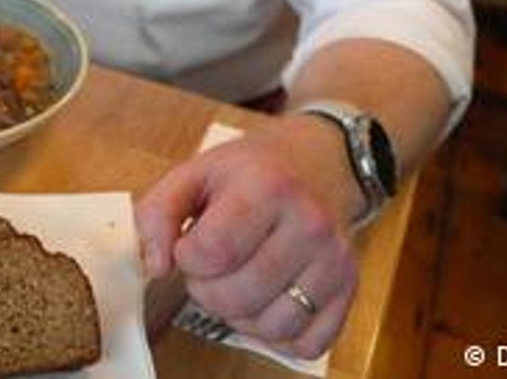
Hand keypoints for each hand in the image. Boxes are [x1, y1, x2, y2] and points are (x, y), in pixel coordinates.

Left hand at [134, 114, 361, 358]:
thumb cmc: (250, 171)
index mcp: (268, 187)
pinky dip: (276, 332)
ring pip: (269, 327)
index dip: (187, 257)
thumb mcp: (194, 172)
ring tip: (237, 279)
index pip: (211, 252)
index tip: (191, 243)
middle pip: (235, 297)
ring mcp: (336, 260)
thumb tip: (156, 266)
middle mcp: (310, 224)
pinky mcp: (351, 290)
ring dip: (239, 314)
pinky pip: (304, 343)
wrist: (316, 163)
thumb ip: (157, 214)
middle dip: (207, 288)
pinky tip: (266, 299)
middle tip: (213, 264)